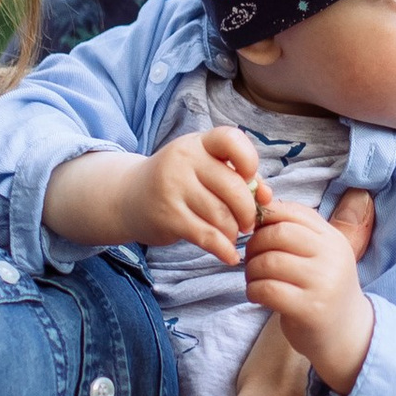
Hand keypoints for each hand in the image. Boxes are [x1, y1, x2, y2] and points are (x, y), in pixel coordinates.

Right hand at [136, 124, 267, 263]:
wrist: (128, 198)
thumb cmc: (179, 183)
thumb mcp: (203, 169)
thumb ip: (238, 177)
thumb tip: (267, 196)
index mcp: (198, 144)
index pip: (230, 139)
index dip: (249, 159)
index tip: (249, 178)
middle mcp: (184, 160)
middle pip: (233, 188)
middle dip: (248, 212)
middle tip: (247, 223)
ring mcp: (173, 187)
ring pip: (222, 215)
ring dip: (233, 231)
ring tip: (232, 235)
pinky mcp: (167, 216)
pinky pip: (206, 236)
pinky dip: (223, 250)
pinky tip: (229, 256)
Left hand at [243, 198, 373, 395]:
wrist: (347, 335)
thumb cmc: (323, 290)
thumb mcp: (320, 255)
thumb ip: (297, 231)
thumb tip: (260, 202)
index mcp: (333, 238)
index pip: (293, 212)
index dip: (266, 218)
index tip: (257, 233)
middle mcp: (331, 256)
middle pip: (277, 234)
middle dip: (254, 245)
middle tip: (252, 260)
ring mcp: (322, 283)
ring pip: (268, 262)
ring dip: (251, 271)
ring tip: (255, 280)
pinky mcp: (309, 309)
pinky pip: (267, 289)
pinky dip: (253, 291)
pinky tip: (258, 296)